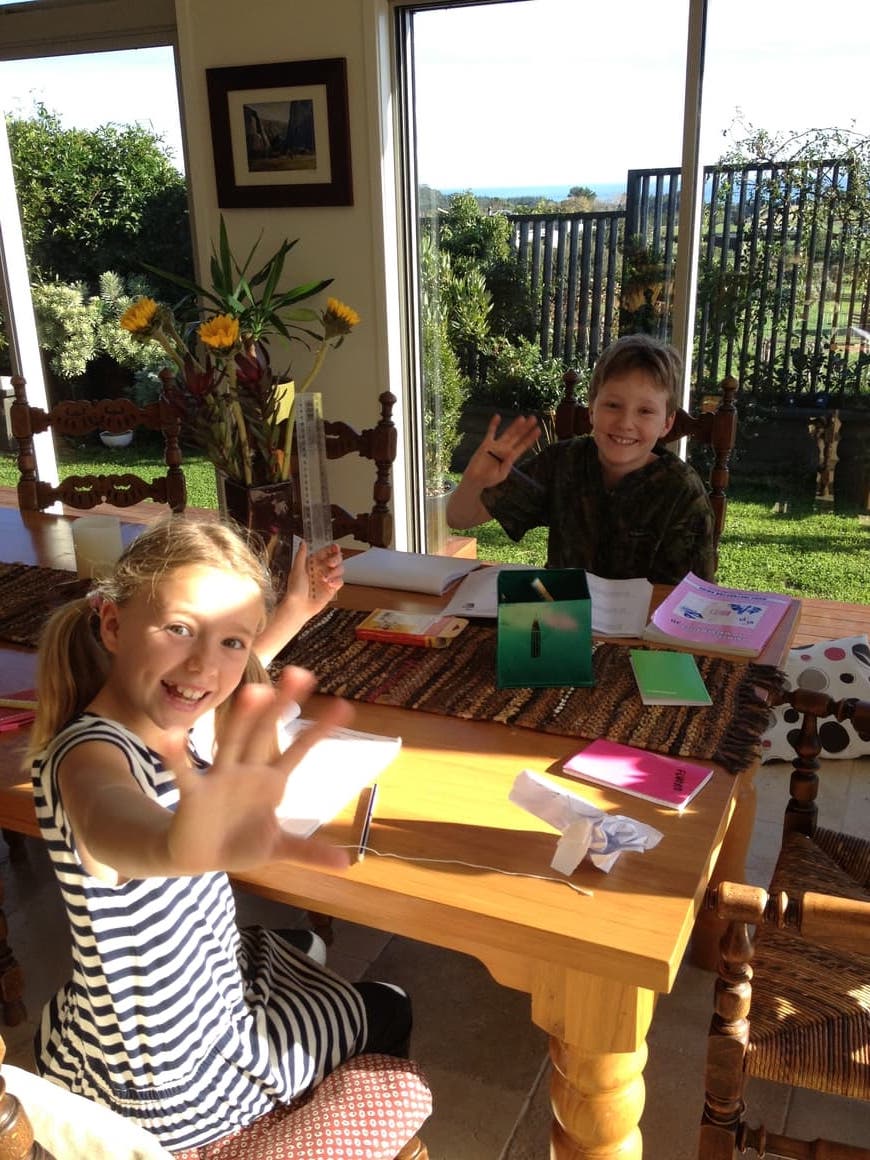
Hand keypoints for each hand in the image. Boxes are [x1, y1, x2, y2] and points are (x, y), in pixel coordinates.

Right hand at [165, 667, 353, 874]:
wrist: (200, 857)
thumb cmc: (241, 842)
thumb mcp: (279, 848)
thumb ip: (309, 851)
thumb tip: (347, 864)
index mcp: (271, 781)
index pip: (299, 750)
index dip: (320, 731)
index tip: (343, 706)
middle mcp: (247, 771)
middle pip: (266, 732)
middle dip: (281, 705)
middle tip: (299, 673)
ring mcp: (221, 779)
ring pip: (233, 742)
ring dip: (243, 718)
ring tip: (255, 691)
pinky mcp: (195, 794)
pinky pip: (185, 772)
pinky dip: (177, 755)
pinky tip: (171, 735)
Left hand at [288, 541, 343, 616]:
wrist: (298, 607)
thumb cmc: (294, 589)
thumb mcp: (297, 570)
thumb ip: (301, 555)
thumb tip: (303, 542)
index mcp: (313, 563)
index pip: (325, 552)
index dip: (332, 548)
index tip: (335, 547)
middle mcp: (321, 569)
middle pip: (336, 559)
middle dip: (336, 559)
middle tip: (331, 563)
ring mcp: (327, 579)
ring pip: (340, 569)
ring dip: (335, 571)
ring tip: (326, 578)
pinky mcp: (331, 588)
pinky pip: (340, 581)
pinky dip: (336, 581)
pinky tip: (329, 584)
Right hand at [466, 413, 540, 486]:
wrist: (476, 480)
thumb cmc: (489, 479)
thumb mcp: (501, 475)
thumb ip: (507, 464)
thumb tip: (511, 452)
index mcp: (510, 457)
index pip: (522, 446)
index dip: (530, 438)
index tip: (538, 430)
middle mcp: (505, 449)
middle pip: (517, 437)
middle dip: (525, 428)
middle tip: (534, 419)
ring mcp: (496, 445)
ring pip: (507, 433)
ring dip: (515, 425)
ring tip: (522, 418)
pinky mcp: (486, 444)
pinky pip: (490, 432)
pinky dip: (493, 425)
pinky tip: (497, 416)